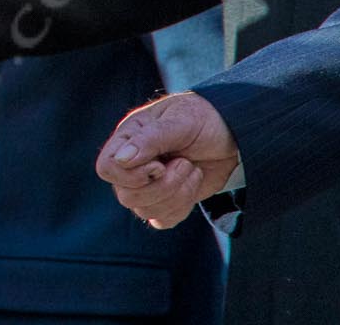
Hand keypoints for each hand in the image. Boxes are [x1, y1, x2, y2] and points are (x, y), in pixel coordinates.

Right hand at [95, 92, 239, 229]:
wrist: (232, 135)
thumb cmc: (203, 119)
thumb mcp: (180, 122)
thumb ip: (149, 139)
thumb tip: (121, 160)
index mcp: (128, 139)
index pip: (107, 168)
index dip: (131, 175)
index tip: (160, 164)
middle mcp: (132, 164)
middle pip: (126, 195)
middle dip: (163, 187)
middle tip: (185, 163)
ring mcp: (147, 185)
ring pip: (144, 210)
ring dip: (177, 194)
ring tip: (192, 169)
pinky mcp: (165, 202)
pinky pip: (162, 220)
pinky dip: (182, 207)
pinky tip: (192, 184)